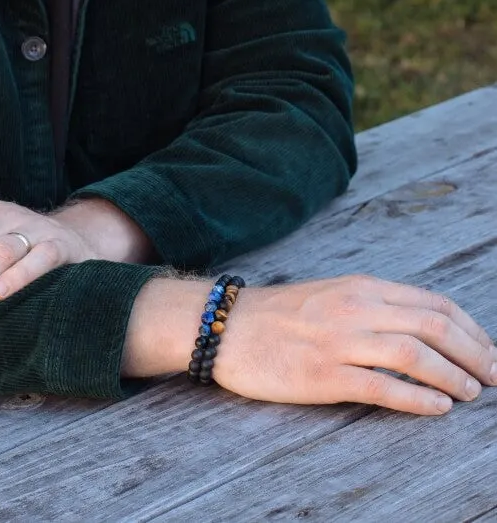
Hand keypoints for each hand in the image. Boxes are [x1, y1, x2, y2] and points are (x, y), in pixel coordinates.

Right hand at [212, 275, 496, 414]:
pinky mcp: (323, 375)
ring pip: (415, 356)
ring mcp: (340, 342)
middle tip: (495, 376)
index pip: (433, 303)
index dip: (472, 329)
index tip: (489, 350)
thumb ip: (375, 306)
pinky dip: (418, 399)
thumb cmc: (280, 314)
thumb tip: (425, 328)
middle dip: (475, 354)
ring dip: (453, 377)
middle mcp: (356, 308)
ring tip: (472, 395)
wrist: (225, 325)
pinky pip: (382, 387)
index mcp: (361, 287)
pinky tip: (437, 408)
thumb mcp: (332, 294)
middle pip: (433, 327)